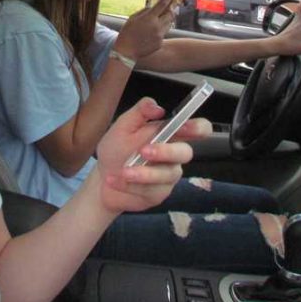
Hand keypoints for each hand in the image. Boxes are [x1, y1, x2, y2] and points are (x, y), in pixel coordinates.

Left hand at [95, 98, 209, 213]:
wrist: (102, 177)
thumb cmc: (117, 149)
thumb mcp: (123, 126)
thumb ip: (140, 112)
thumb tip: (157, 107)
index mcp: (170, 134)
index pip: (198, 129)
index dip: (198, 128)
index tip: (183, 126)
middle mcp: (174, 155)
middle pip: (186, 153)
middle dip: (166, 152)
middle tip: (144, 151)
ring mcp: (168, 176)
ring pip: (167, 175)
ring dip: (144, 173)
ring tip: (123, 171)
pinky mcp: (158, 194)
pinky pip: (150, 190)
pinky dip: (129, 185)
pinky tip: (113, 180)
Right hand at [113, 0, 175, 59]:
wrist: (126, 51)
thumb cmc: (127, 33)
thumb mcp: (133, 18)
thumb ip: (144, 11)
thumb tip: (153, 8)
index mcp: (149, 18)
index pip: (163, 4)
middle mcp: (157, 26)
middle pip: (170, 14)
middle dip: (170, 10)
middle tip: (168, 7)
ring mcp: (159, 35)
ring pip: (168, 24)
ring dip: (165, 20)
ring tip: (155, 22)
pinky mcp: (160, 43)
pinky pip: (163, 33)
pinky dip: (160, 31)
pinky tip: (150, 34)